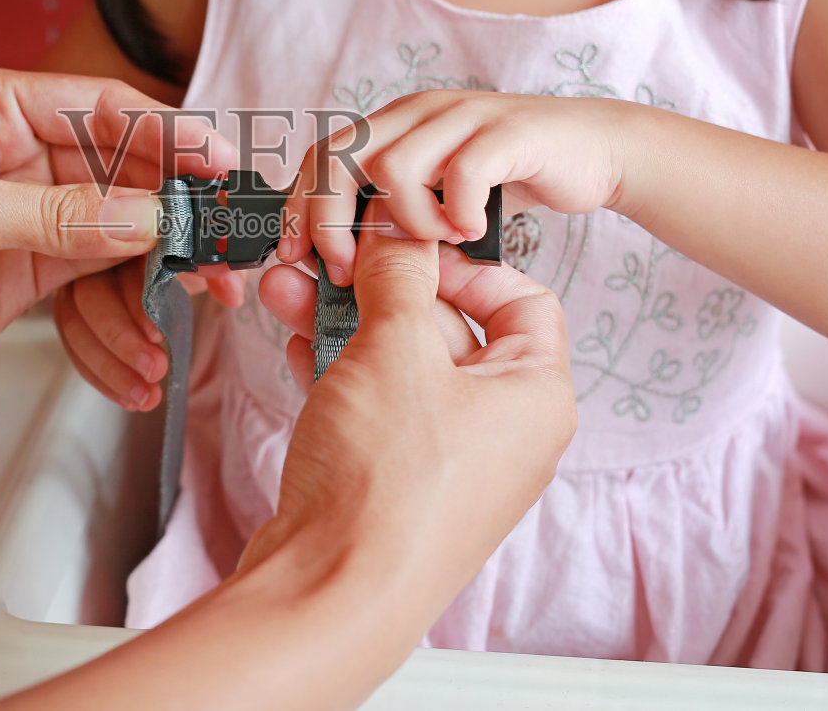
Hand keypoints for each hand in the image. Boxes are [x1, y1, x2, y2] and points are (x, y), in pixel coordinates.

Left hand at [0, 68, 235, 402]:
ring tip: (175, 331)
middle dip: (175, 224)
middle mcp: (18, 162)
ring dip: (149, 292)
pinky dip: (114, 332)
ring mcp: (24, 224)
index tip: (220, 166)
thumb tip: (145, 214)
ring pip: (118, 246)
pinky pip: (90, 298)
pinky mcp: (21, 281)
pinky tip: (131, 365)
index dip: (169, 138)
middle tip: (221, 261)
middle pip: (126, 181)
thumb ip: (54, 214)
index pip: (105, 113)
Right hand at [52, 258, 244, 412]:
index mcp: (132, 228)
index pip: (123, 260)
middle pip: (90, 293)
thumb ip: (220, 272)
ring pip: (75, 321)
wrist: (178, 265)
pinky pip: (74, 342)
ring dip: (108, 366)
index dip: (137, 298)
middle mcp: (96, 248)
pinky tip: (126, 396)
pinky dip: (98, 373)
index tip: (156, 331)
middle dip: (121, 338)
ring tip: (144, 396)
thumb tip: (232, 292)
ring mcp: (76, 278)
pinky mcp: (72, 308)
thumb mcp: (210, 264)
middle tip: (154, 368)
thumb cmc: (191, 257)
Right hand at [245, 214, 575, 595]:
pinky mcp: (395, 480)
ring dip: (345, 320)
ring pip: (400, 365)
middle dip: (381, 288)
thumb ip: (397, 277)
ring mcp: (448, 459)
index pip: (522, 299)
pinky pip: (374, 403)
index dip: (464, 265)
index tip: (408, 247)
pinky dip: (336, 367)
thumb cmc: (388, 487)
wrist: (332, 592)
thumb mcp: (395, 349)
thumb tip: (396, 234)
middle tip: (334, 258)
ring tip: (292, 289)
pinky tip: (295, 339)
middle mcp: (502, 429)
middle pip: (449, 328)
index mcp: (535, 396)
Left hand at [278, 89, 630, 282]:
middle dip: (329, 222)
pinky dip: (457, 211)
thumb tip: (334, 266)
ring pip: (393, 165)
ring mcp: (462, 117)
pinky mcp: (508, 131)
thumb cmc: (508, 181)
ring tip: (430, 248)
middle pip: (341, 158)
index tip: (295, 259)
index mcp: (393, 127)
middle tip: (346, 271)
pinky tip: (469, 233)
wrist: (593, 150)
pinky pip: (464, 170)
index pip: (321, 159)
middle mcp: (418, 114)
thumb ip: (390, 215)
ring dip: (402, 222)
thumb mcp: (436, 195)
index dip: (299, 208)